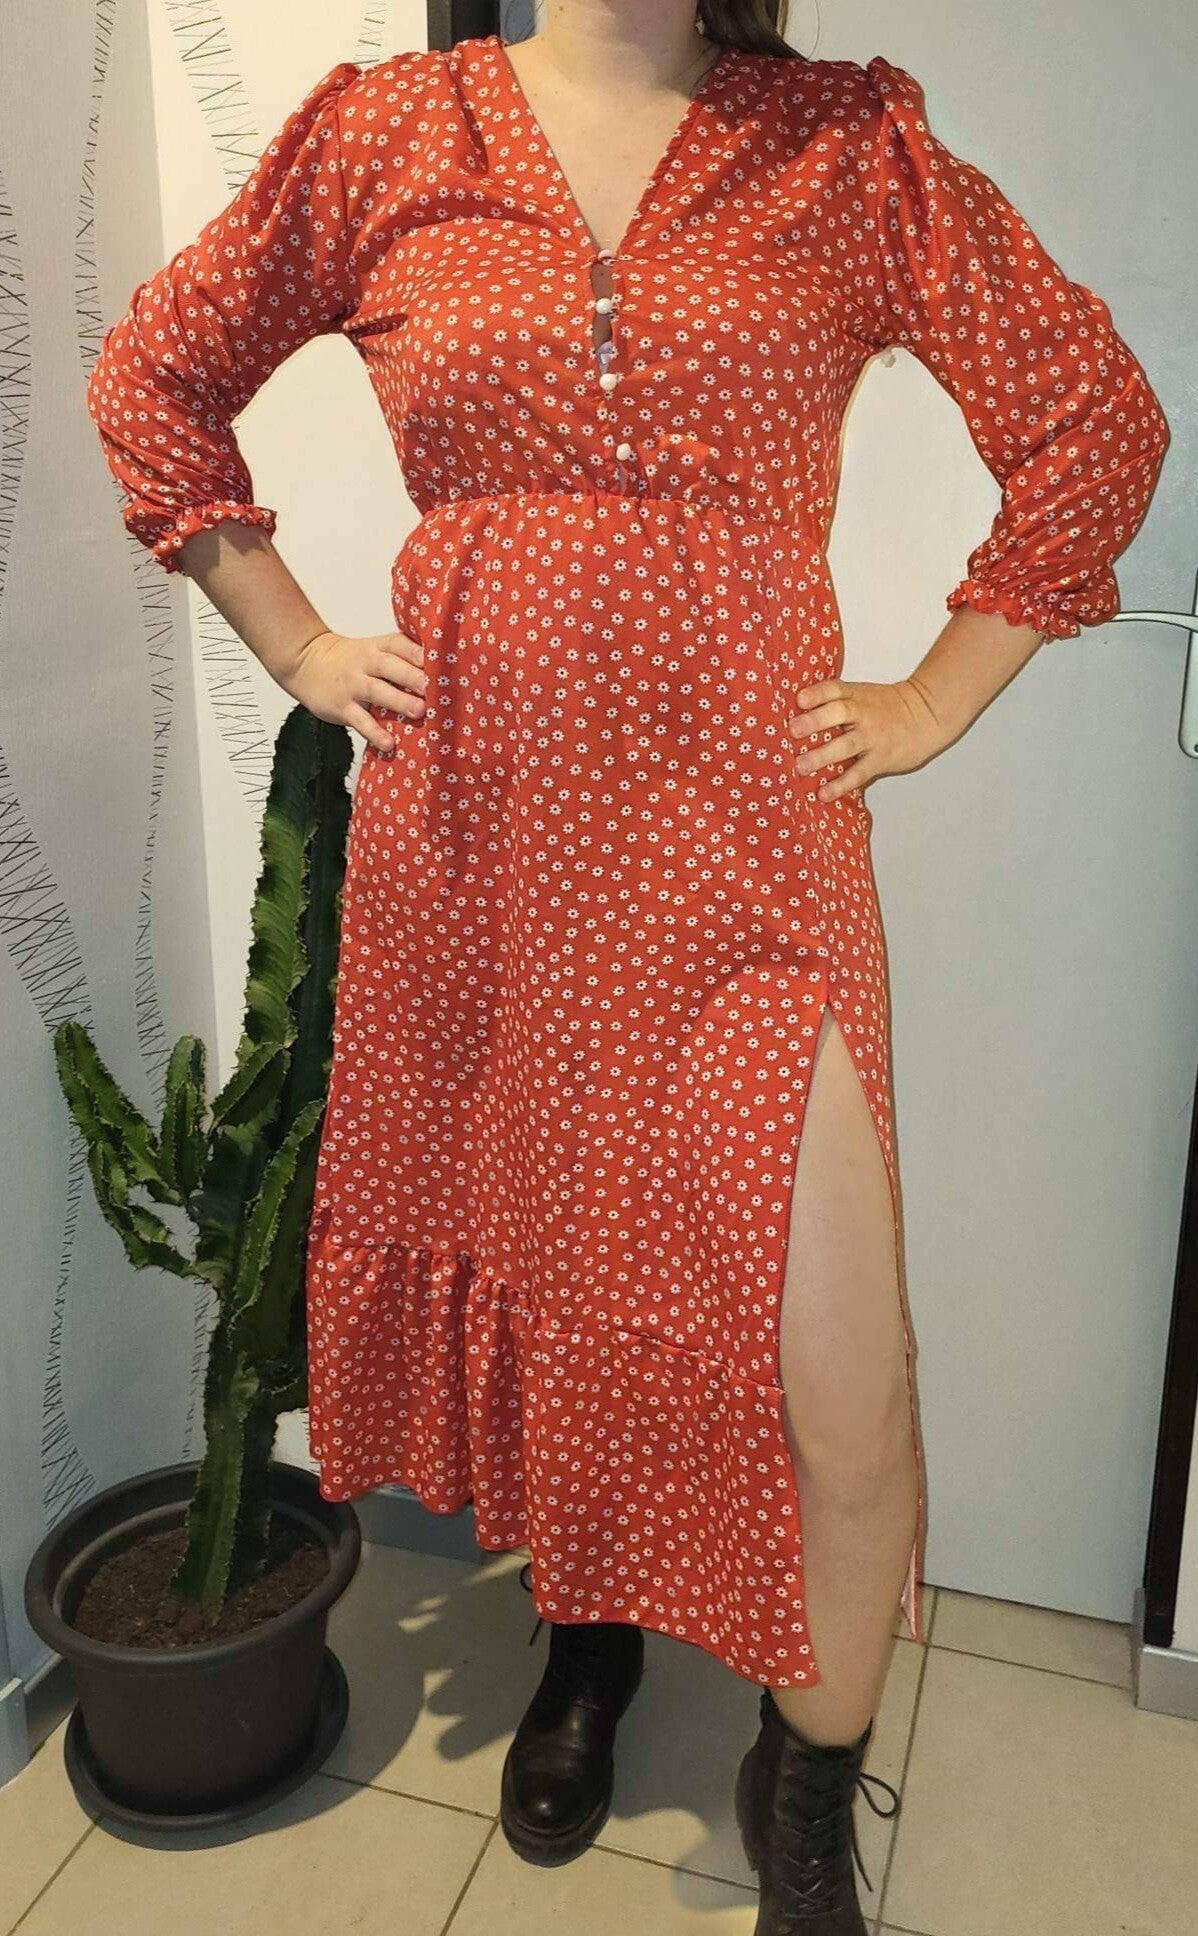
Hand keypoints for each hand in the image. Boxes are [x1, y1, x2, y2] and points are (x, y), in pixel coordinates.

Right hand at [280, 629, 427, 753]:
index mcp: (377, 647)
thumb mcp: (373, 649)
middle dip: (412, 675)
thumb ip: (402, 657)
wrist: (306, 663)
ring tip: (419, 711)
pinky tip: (389, 743)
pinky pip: (359, 720)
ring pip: (376, 691)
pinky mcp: (342, 708)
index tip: (440, 659)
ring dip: (398, 701)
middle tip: (434, 687)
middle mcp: (365, 663)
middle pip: (390, 666)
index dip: (418, 651)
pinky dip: (374, 732)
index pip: (399, 644)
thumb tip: (443, 672)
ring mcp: (353, 686)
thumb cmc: (351, 660)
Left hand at [787, 675, 953, 801]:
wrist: (928, 714)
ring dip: (822, 756)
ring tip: (801, 766)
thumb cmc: (889, 707)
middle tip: (793, 730)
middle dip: (815, 721)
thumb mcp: (864, 695)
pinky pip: (859, 773)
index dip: (817, 694)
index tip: (799, 699)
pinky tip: (824, 793)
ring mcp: (873, 737)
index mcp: (856, 696)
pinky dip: (841, 784)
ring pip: (846, 745)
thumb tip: (798, 716)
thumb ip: (838, 703)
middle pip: (839, 713)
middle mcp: (863, 714)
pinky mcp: (881, 759)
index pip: (834, 689)